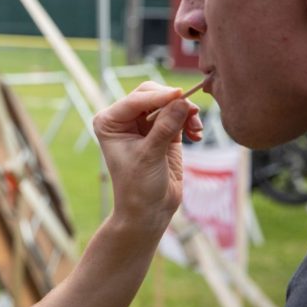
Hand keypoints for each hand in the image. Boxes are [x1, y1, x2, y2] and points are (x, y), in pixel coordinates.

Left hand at [93, 82, 202, 232]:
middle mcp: (124, 119)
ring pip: (168, 104)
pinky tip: (196, 135)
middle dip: (173, 102)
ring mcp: (144, 124)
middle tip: (193, 113)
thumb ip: (165, 128)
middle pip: (152, 95)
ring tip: (196, 130)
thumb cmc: (138, 187)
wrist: (148, 211)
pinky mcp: (162, 131)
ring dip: (185, 112)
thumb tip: (182, 101)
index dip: (159, 96)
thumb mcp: (149, 156)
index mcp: (109, 122)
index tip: (181, 95)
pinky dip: (189, 120)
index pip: (136, 99)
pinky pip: (178, 116)